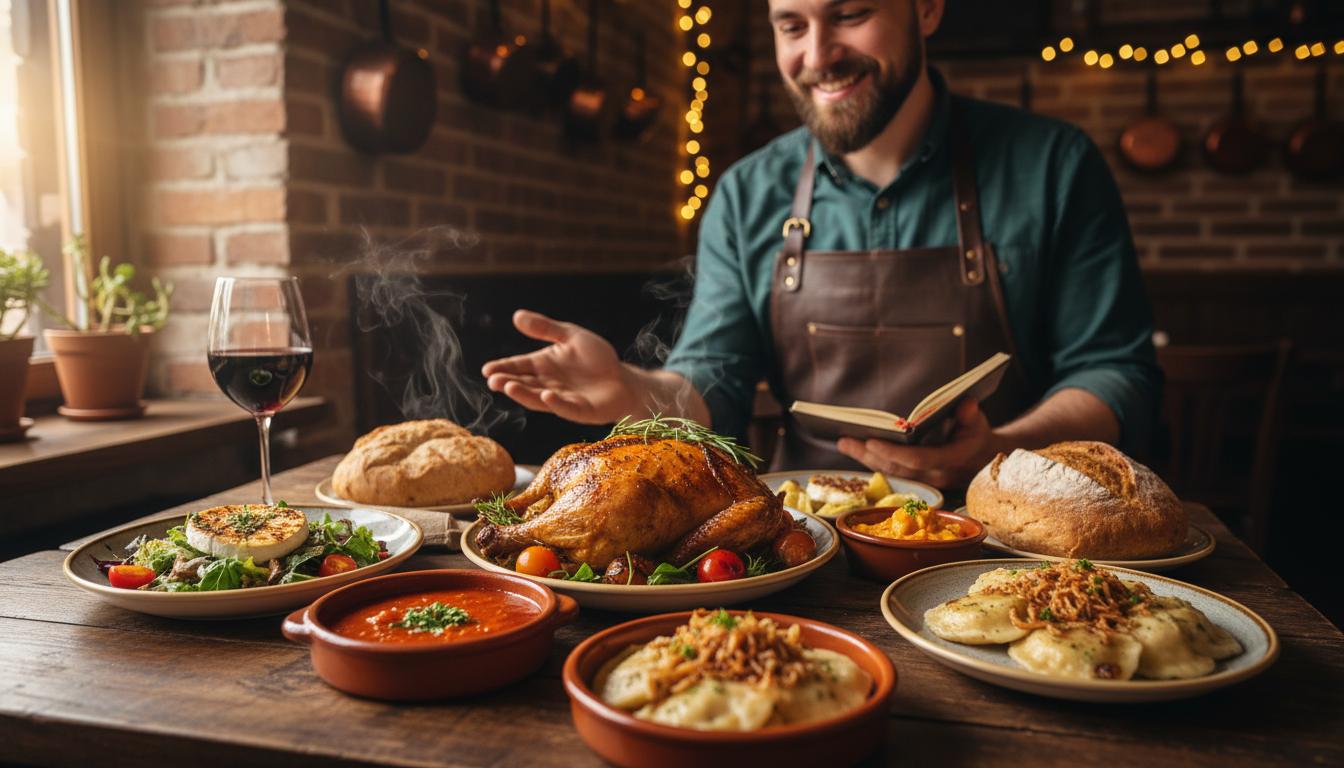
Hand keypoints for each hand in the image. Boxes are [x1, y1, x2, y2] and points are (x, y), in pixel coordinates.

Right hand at [482, 310, 638, 423]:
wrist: (623, 379)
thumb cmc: (597, 358)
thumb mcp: (571, 336)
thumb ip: (545, 328)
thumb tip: (516, 315)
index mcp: (543, 365)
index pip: (518, 365)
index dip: (502, 367)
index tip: (486, 369)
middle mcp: (548, 383)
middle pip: (523, 383)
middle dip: (507, 382)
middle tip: (493, 380)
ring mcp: (562, 399)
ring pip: (538, 398)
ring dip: (523, 394)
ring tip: (509, 386)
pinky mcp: (579, 410)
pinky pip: (565, 407)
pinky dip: (556, 402)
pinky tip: (547, 394)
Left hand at [835, 399, 1002, 488]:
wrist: (982, 459)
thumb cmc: (976, 434)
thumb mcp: (977, 422)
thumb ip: (971, 414)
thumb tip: (967, 404)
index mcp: (951, 459)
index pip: (919, 460)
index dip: (894, 453)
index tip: (871, 441)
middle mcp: (935, 475)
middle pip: (897, 468)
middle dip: (868, 455)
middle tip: (844, 440)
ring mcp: (925, 481)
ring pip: (891, 472)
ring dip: (865, 459)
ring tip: (843, 442)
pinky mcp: (917, 480)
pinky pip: (891, 473)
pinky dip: (872, 461)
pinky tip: (855, 449)